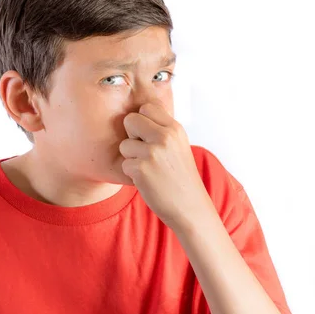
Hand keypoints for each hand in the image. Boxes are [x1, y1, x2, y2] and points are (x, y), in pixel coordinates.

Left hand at [119, 101, 209, 229]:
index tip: (148, 136)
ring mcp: (152, 152)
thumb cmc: (180, 176)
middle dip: (131, 136)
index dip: (142, 121)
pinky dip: (132, 174)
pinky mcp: (142, 169)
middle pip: (130, 120)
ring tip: (148, 169)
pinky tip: (148, 180)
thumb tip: (139, 114)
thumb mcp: (179, 146)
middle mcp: (164, 137)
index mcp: (175, 129)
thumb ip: (162, 129)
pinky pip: (125, 164)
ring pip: (124, 145)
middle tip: (144, 152)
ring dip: (131, 158)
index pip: (146, 107)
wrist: (190, 206)